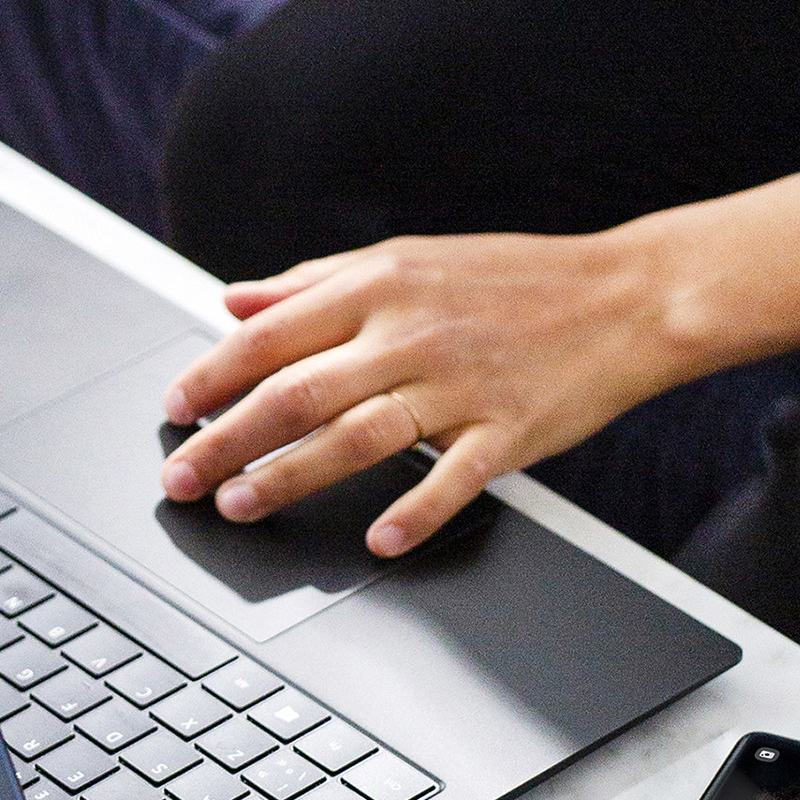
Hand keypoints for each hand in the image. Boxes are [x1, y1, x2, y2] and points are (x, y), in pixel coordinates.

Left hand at [158, 231, 695, 558]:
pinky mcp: (508, 429)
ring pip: (356, 435)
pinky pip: (453, 477)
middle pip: (296, 390)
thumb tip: (234, 299)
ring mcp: (460, 384)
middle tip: (181, 477)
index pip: (271, 334)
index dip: (211, 374)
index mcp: (378, 286)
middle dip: (225, 438)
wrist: (626, 296)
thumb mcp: (406, 259)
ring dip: (289, 476)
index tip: (173, 408)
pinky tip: (377, 541)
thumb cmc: (512, 279)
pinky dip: (414, 511)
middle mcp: (409, 332)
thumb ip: (314, 282)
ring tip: (239, 505)